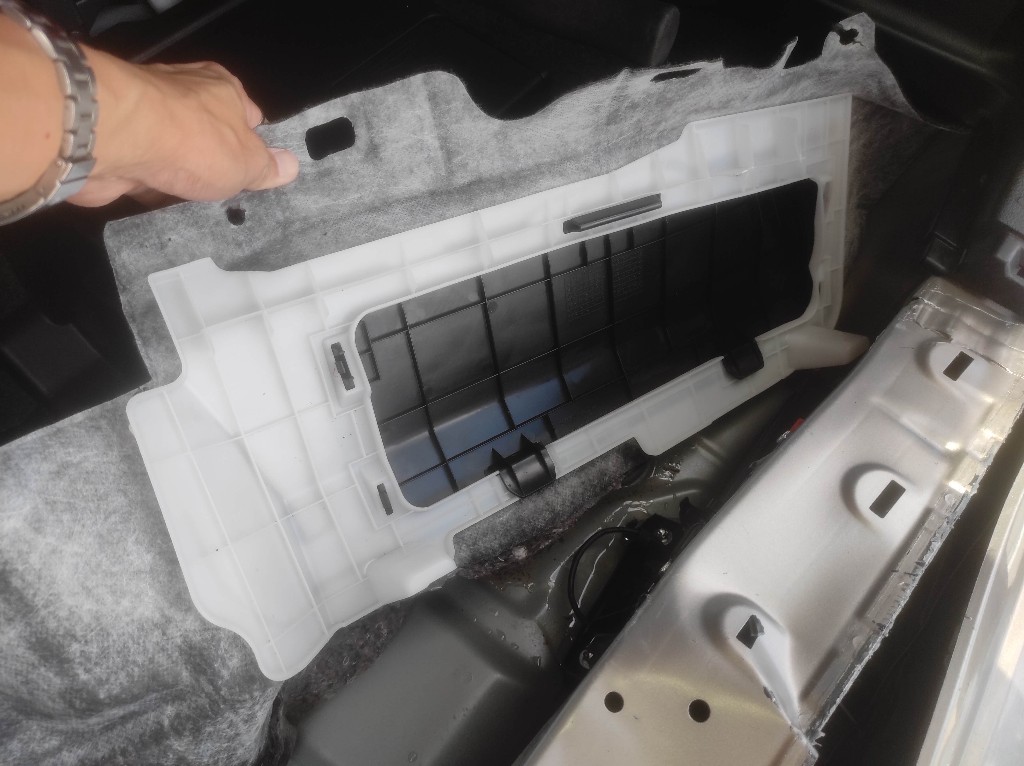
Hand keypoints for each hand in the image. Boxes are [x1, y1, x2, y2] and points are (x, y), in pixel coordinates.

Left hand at [70, 53, 298, 206]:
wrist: (115, 139)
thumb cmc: (195, 141)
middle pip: (210, 137)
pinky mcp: (119, 141)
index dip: (255, 147)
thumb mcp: (248, 162)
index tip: (257, 175)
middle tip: (229, 199)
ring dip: (183, 183)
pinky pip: (147, 172)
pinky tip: (165, 211)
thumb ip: (267, 168)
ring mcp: (147, 117)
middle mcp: (183, 93)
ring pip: (177, 158)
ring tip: (199, 212)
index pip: (249, 115)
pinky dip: (155, 191)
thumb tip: (290, 165)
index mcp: (222, 87)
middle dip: (216, 168)